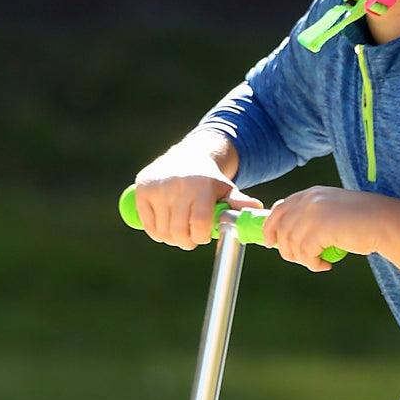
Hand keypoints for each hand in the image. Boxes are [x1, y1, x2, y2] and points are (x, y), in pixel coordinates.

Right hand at [135, 146, 261, 249]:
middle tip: (190, 240)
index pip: (198, 223)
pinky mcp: (142, 190)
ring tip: (179, 233)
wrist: (186, 157)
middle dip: (186, 242)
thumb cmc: (209, 181)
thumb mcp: (226, 189)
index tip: (203, 236)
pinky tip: (165, 228)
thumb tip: (257, 207)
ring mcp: (158, 187)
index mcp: (202, 186)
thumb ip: (239, 202)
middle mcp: (179, 185)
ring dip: (171, 239)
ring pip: (163, 230)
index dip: (200, 236)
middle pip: (179, 230)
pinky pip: (147, 224)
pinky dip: (156, 233)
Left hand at [262, 186, 385, 271]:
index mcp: (311, 194)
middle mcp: (308, 200)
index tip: (271, 243)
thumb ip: (312, 217)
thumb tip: (289, 237)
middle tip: (300, 259)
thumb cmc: (363, 221)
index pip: (279, 209)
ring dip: (303, 259)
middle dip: (285, 248)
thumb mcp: (333, 212)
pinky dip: (313, 264)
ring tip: (318, 262)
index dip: (271, 228)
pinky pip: (304, 254)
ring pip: (290, 244)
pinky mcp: (319, 229)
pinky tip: (326, 265)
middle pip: (280, 228)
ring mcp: (312, 213)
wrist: (385, 222)